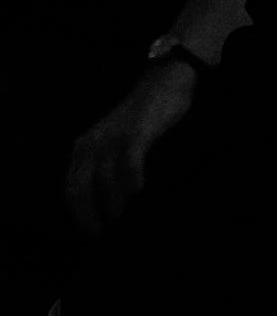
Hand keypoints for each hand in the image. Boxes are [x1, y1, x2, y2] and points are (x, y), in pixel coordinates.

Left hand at [64, 61, 196, 240]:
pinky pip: (128, 165)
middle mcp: (92, 143)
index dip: (80, 215)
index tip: (94, 233)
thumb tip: (110, 201)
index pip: (71, 190)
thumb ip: (107, 164)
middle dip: (91, 217)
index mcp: (83, 147)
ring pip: (106, 182)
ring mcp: (113, 137)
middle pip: (81, 190)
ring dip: (115, 206)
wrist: (165, 80)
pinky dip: (132, 184)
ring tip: (126, 221)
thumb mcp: (114, 140)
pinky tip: (139, 194)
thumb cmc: (144, 116)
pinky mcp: (136, 133)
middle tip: (106, 235)